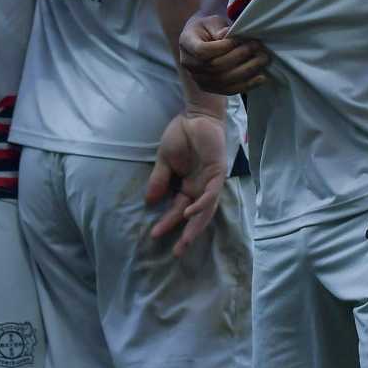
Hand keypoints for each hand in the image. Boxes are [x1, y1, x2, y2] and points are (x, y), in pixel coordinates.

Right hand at [144, 110, 227, 256]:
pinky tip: (190, 213)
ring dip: (195, 225)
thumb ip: (159, 180)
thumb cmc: (181, 134)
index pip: (178, 210)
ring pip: (205, 210)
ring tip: (185, 240)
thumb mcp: (165, 160)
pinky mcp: (218, 172)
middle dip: (186, 234)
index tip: (154, 235)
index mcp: (189, 186)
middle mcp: (201, 187)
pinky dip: (201, 204)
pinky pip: (211, 193)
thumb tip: (149, 201)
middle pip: (195, 216)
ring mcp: (210, 181)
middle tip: (176, 252)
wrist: (195, 115)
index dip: (168, 222)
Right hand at [178, 13, 269, 93]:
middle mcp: (189, 64)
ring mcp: (199, 79)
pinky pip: (229, 90)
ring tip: (263, 59)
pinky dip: (247, 85)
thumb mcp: (212, 21)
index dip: (223, 47)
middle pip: (215, 66)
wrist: (204, 38)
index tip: (240, 38)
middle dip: (239, 56)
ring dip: (246, 71)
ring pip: (223, 80)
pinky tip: (261, 77)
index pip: (203, 51)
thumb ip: (219, 28)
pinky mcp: (210, 88)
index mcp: (186, 44)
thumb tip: (227, 35)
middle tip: (257, 47)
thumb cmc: (209, 27)